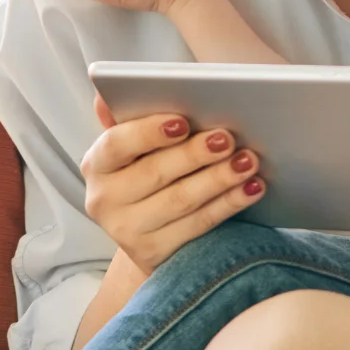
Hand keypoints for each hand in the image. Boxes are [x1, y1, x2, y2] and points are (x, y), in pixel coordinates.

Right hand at [80, 93, 264, 274]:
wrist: (148, 231)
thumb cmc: (146, 171)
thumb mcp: (134, 147)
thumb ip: (126, 118)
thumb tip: (103, 95)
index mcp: (98, 164)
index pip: (117, 144)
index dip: (149, 132)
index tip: (182, 122)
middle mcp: (104, 200)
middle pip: (155, 174)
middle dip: (195, 154)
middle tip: (228, 139)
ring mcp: (127, 232)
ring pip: (180, 201)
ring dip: (219, 179)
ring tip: (249, 161)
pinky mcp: (155, 254)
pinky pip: (198, 226)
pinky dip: (228, 205)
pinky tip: (251, 188)